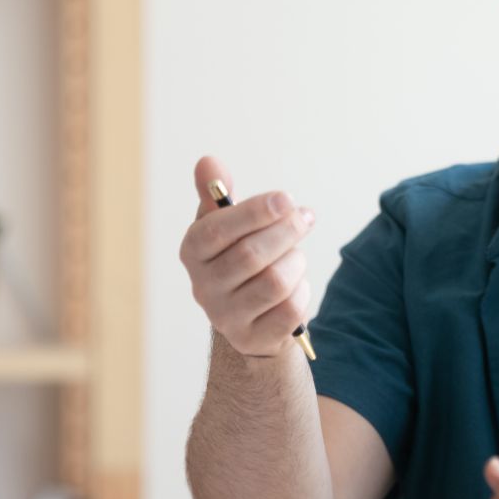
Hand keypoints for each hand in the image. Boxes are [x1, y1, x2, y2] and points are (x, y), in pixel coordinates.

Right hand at [179, 156, 315, 357]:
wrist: (252, 318)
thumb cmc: (240, 260)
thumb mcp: (226, 226)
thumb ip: (217, 194)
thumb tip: (207, 161)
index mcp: (192, 252)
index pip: (216, 231)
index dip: (254, 212)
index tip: (286, 198)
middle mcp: (203, 287)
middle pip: (251, 255)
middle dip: (287, 231)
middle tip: (306, 217)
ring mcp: (227, 316)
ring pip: (275, 282)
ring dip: (295, 262)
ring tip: (295, 255)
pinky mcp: (255, 337)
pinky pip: (291, 309)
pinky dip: (302, 290)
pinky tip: (296, 285)